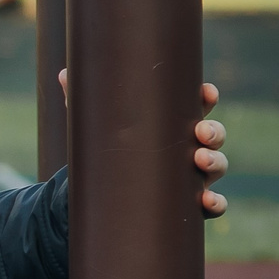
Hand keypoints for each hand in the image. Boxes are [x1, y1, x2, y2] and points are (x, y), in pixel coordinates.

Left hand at [57, 70, 228, 216]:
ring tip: (200, 160)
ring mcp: (192, 176)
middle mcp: (187, 149)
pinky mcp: (188, 203)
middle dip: (213, 131)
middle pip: (212, 136)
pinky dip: (216, 202)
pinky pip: (212, 204)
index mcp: (170, 126)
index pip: (195, 107)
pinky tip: (207, 201)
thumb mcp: (97, 129)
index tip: (206, 92)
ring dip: (215, 161)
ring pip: (216, 165)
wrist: (104, 196)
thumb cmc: (108, 154)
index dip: (206, 98)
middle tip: (200, 132)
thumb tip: (62, 74)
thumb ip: (83, 103)